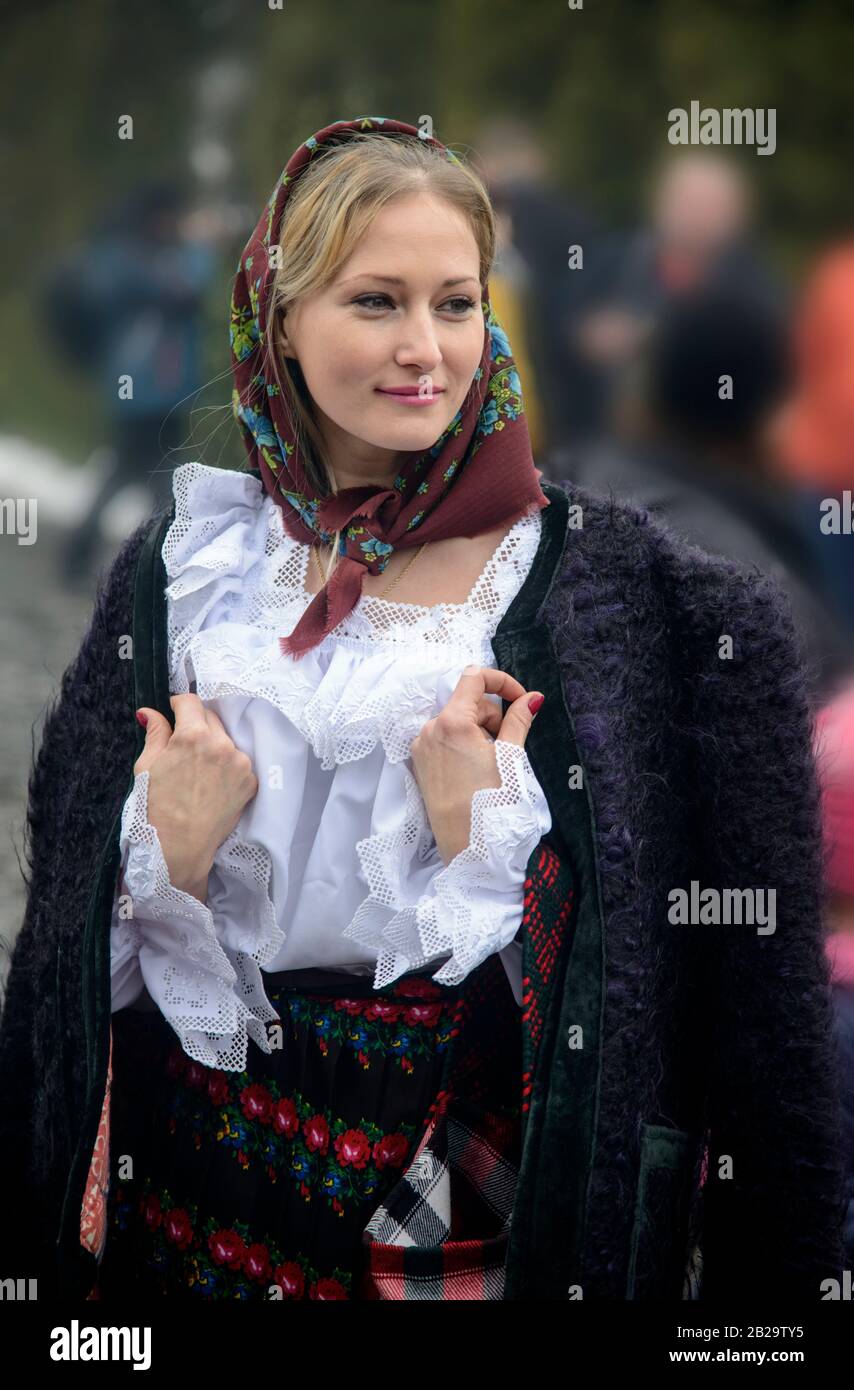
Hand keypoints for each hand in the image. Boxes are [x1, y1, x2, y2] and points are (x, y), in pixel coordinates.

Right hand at [133, 694, 258, 901]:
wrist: (179, 847)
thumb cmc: (156, 808)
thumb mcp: (147, 766)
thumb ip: (155, 733)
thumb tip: (151, 712)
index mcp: (193, 736)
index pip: (190, 702)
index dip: (178, 704)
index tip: (174, 712)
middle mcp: (221, 744)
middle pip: (211, 717)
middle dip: (196, 723)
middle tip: (183, 744)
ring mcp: (240, 763)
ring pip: (226, 739)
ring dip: (213, 744)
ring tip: (198, 768)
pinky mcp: (250, 781)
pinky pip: (238, 761)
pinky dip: (226, 764)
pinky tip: (212, 781)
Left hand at [409, 665, 543, 866]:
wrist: (471, 852)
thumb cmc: (494, 806)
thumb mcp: (512, 758)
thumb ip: (519, 721)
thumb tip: (532, 698)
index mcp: (452, 722)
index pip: (474, 677)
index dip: (503, 682)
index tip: (521, 700)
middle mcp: (429, 730)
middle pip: (468, 702)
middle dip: (494, 716)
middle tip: (509, 746)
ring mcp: (421, 747)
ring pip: (457, 721)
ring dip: (480, 732)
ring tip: (493, 764)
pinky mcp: (420, 765)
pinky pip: (445, 740)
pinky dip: (464, 744)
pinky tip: (477, 771)